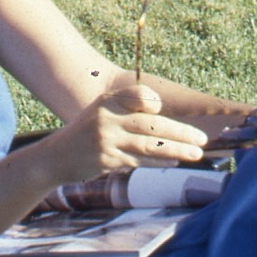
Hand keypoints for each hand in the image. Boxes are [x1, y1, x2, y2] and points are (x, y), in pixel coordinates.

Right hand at [42, 83, 206, 183]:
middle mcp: (107, 117)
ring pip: (149, 144)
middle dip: (180, 131)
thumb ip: (130, 113)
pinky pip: (139, 160)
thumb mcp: (102, 114)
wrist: (55, 158)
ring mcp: (106, 140)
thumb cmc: (86, 135)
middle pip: (151, 123)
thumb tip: (170, 123)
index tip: (165, 111)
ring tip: (196, 153)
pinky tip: (173, 161)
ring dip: (176, 149)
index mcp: (108, 101)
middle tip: (202, 139)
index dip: (154, 102)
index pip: (138, 95)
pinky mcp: (106, 160)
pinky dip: (159, 161)